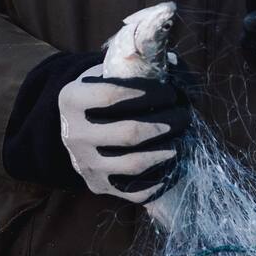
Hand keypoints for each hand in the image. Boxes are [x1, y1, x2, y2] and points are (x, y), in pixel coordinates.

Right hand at [57, 70, 191, 203]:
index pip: (111, 96)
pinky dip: (159, 180)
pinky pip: (134, 191)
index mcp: (71, 99)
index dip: (147, 94)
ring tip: (182, 139)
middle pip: (128, 133)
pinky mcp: (98, 185)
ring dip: (167, 151)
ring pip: (133, 164)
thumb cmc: (103, 91)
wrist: (76, 124)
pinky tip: (173, 164)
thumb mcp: (109, 71)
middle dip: (165, 124)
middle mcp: (74, 134)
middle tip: (184, 115)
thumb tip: (174, 64)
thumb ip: (139, 64)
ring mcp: (84, 163)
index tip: (170, 92)